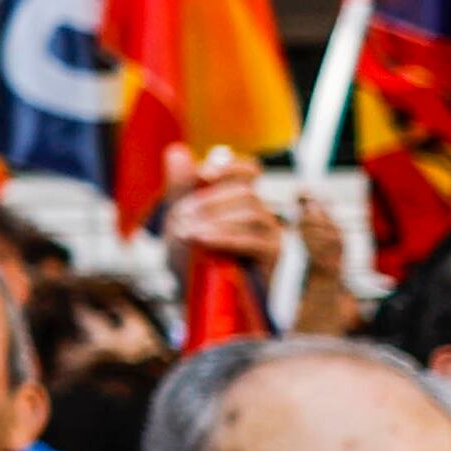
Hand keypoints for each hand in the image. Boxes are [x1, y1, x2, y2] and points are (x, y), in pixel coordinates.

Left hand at [163, 156, 301, 271]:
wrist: (197, 299)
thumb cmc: (189, 259)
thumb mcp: (179, 221)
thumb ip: (180, 187)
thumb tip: (177, 150)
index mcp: (239, 200)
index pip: (248, 170)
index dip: (230, 167)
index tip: (203, 175)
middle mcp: (260, 213)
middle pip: (245, 191)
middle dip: (209, 202)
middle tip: (179, 218)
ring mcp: (271, 234)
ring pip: (251, 212)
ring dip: (214, 220)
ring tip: (187, 233)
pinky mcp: (273, 256)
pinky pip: (254, 240)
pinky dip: (224, 237)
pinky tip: (202, 240)